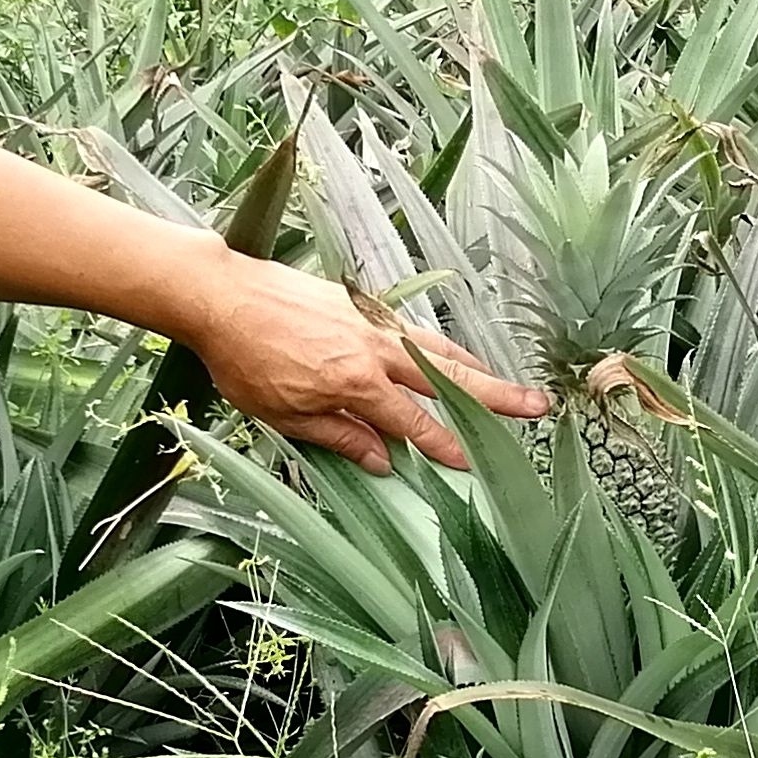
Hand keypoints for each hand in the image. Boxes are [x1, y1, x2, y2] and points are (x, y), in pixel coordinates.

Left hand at [185, 254, 549, 474]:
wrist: (221, 293)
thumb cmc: (243, 358)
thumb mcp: (283, 414)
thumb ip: (338, 437)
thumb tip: (381, 462)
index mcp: (357, 383)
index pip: (413, 423)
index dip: (443, 446)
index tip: (471, 464)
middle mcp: (375, 349)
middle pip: (447, 378)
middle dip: (494, 397)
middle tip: (536, 407)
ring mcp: (372, 322)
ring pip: (436, 349)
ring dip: (475, 369)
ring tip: (507, 385)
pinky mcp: (361, 304)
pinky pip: (412, 330)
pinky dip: (439, 346)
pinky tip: (446, 356)